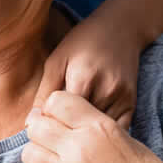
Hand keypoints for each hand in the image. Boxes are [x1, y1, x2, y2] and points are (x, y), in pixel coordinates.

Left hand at [14, 90, 162, 162]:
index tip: (56, 117)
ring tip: (43, 159)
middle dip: (39, 130)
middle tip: (46, 138)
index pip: (56, 100)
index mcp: (97, 126)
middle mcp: (79, 146)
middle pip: (37, 126)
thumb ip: (94, 125)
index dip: (53, 107)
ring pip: (29, 153)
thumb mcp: (124, 136)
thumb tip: (67, 119)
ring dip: (34, 155)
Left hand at [31, 4, 143, 129]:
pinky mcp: (132, 104)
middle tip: (58, 128)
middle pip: (81, 127)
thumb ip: (44, 92)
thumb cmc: (83, 41)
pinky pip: (117, 130)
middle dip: (67, 132)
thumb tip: (30, 123)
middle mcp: (105, 90)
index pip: (62, 117)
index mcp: (83, 78)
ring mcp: (122, 98)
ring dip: (86, 135)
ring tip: (75, 128)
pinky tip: (94, 128)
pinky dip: (103, 134)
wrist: (122, 28)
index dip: (51, 123)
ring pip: (99, 132)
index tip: (46, 121)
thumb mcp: (57, 59)